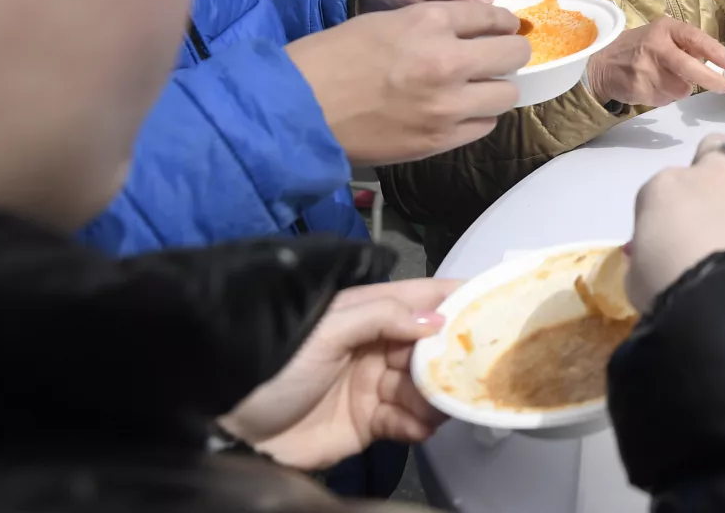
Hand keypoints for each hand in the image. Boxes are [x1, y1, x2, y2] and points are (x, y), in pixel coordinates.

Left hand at [220, 280, 454, 470]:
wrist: (230, 426)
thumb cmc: (273, 366)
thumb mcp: (324, 329)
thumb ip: (381, 317)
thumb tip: (437, 320)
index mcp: (367, 312)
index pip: (422, 297)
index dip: (457, 297)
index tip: (495, 300)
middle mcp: (377, 345)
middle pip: (432, 345)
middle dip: (455, 354)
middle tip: (476, 365)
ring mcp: (375, 385)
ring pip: (425, 385)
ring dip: (438, 394)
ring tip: (444, 403)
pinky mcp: (370, 423)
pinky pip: (407, 420)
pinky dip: (419, 424)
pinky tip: (422, 426)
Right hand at [287, 2, 530, 166]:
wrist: (299, 109)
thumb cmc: (332, 59)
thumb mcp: (386, 22)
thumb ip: (433, 25)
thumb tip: (472, 33)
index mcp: (430, 20)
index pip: (494, 17)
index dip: (501, 24)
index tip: (501, 30)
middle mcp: (448, 59)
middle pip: (513, 53)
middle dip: (508, 54)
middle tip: (497, 59)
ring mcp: (448, 103)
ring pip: (507, 94)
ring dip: (495, 89)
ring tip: (476, 89)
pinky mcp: (441, 138)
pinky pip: (484, 124)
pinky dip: (476, 117)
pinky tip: (458, 112)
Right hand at [586, 16, 724, 106]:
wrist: (603, 63)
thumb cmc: (641, 47)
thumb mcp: (663, 35)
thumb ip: (687, 45)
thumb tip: (717, 62)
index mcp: (665, 29)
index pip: (694, 38)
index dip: (714, 51)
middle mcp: (655, 46)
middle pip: (689, 68)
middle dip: (710, 80)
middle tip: (723, 87)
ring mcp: (644, 69)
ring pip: (680, 89)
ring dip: (681, 89)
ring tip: (666, 79)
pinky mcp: (637, 88)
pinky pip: (665, 99)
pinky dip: (665, 96)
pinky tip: (653, 85)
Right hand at [624, 134, 724, 311]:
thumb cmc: (668, 286)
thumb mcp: (638, 278)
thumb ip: (648, 258)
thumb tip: (660, 260)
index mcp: (665, 188)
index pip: (660, 193)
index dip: (664, 218)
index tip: (665, 247)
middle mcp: (711, 179)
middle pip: (714, 155)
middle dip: (713, 176)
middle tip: (710, 216)